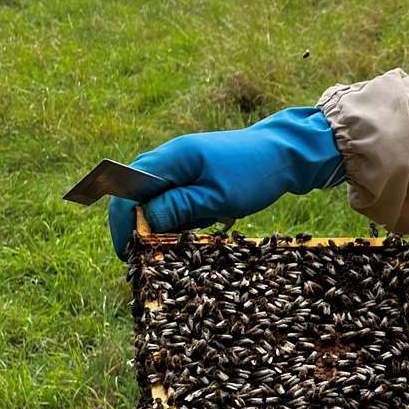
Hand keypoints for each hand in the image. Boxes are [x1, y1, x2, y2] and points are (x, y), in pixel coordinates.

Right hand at [108, 107, 344, 257]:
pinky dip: (180, 214)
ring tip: (184, 238)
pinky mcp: (194, 173)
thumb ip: (178, 207)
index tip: (128, 253)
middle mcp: (170, 157)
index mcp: (172, 158)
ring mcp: (181, 164)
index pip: (126, 190)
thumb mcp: (217, 197)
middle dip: (139, 225)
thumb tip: (140, 220)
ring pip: (155, 198)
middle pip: (135, 194)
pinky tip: (201, 224)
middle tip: (152, 254)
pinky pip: (174, 197)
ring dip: (162, 221)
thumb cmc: (254, 174)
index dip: (121, 222)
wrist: (287, 154)